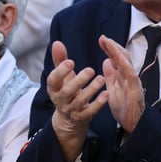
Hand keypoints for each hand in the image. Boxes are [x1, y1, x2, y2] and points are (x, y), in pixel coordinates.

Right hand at [47, 41, 107, 161]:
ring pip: (80, 101)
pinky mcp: (82, 117)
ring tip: (101, 79)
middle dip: (79, 81)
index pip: (53, 80)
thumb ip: (60, 60)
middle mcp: (60, 100)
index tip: (72, 61)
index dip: (61, 71)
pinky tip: (106, 94)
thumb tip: (57, 42)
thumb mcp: (62, 77)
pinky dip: (98, 104)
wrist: (69, 119)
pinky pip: (90, 111)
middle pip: (67, 91)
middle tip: (91, 70)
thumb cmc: (67, 90)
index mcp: (53, 89)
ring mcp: (71, 110)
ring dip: (91, 90)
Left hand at [99, 35, 144, 132]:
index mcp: (122, 76)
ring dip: (118, 52)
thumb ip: (110, 76)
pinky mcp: (136, 90)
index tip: (101, 40)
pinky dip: (126, 66)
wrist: (133, 124)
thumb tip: (106, 62)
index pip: (117, 58)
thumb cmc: (124, 108)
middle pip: (122, 57)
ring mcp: (133, 82)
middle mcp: (129, 76)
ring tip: (109, 43)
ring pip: (127, 63)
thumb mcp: (113, 90)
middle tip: (103, 38)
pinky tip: (120, 59)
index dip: (110, 48)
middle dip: (113, 46)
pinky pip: (132, 76)